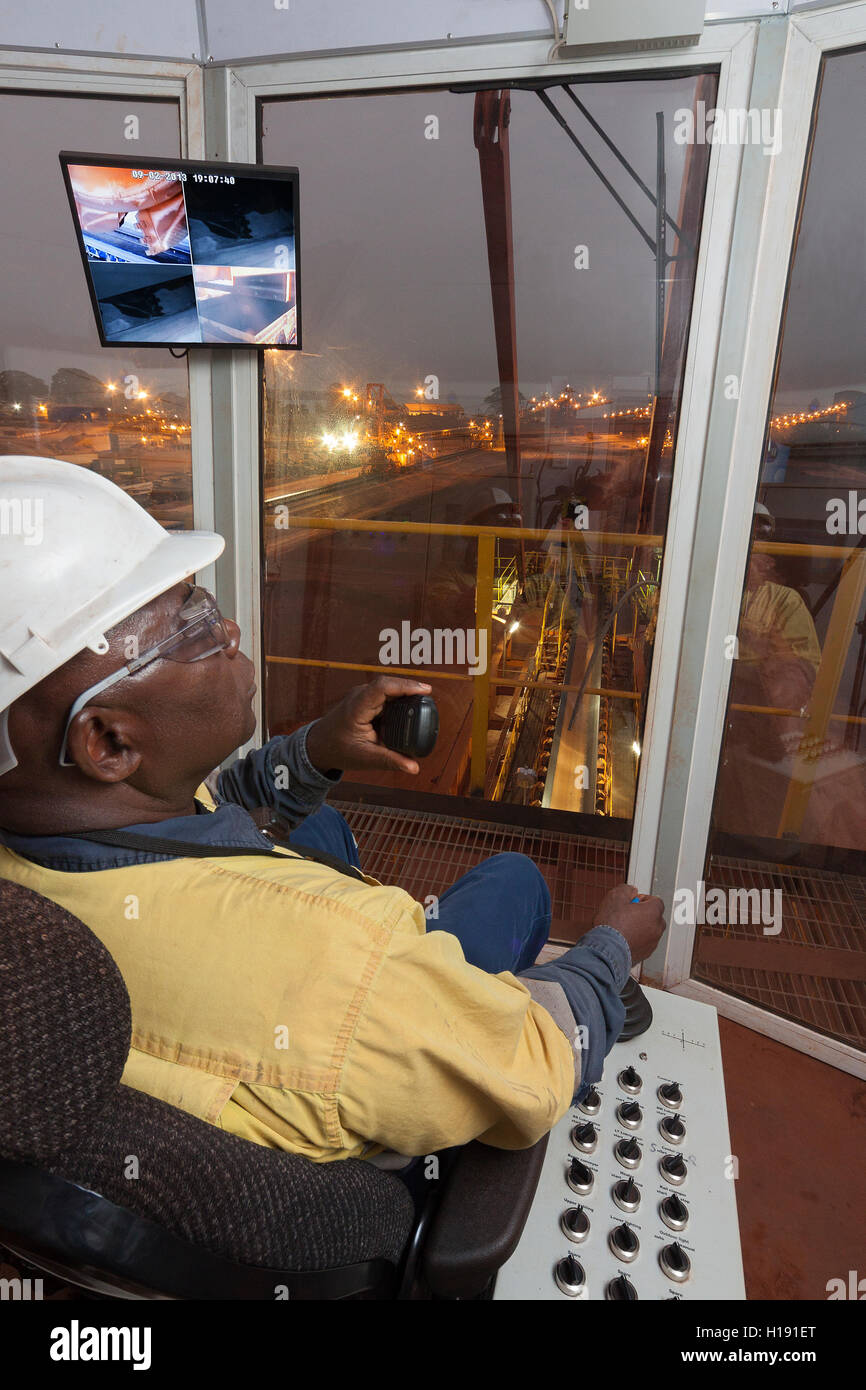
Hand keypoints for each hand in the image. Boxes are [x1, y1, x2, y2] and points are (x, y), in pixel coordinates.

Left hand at [305, 677, 432, 776]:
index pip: (382, 687)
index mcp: (357, 707)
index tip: (425, 690)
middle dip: (411, 689)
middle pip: (389, 684)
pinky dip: (399, 699)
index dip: (405, 685)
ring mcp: (362, 696)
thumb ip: (390, 761)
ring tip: (424, 703)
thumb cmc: (338, 750)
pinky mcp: (366, 700)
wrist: (319, 745)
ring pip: (389, 688)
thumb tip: (414, 767)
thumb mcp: (365, 758)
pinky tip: (411, 706)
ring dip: (405, 693)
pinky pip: (385, 694)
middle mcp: (359, 696)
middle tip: (430, 699)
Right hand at [593, 883, 665, 964]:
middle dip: (642, 914)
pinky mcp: (645, 954)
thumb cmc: (611, 926)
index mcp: (653, 912)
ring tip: (622, 928)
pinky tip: (622, 939)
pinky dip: (636, 940)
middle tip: (625, 914)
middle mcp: (657, 928)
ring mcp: (652, 943)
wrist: (606, 951)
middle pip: (653, 916)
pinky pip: (643, 943)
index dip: (641, 899)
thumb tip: (630, 890)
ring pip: (648, 930)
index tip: (631, 902)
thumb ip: (626, 889)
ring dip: (639, 928)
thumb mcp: (615, 897)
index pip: (655, 900)